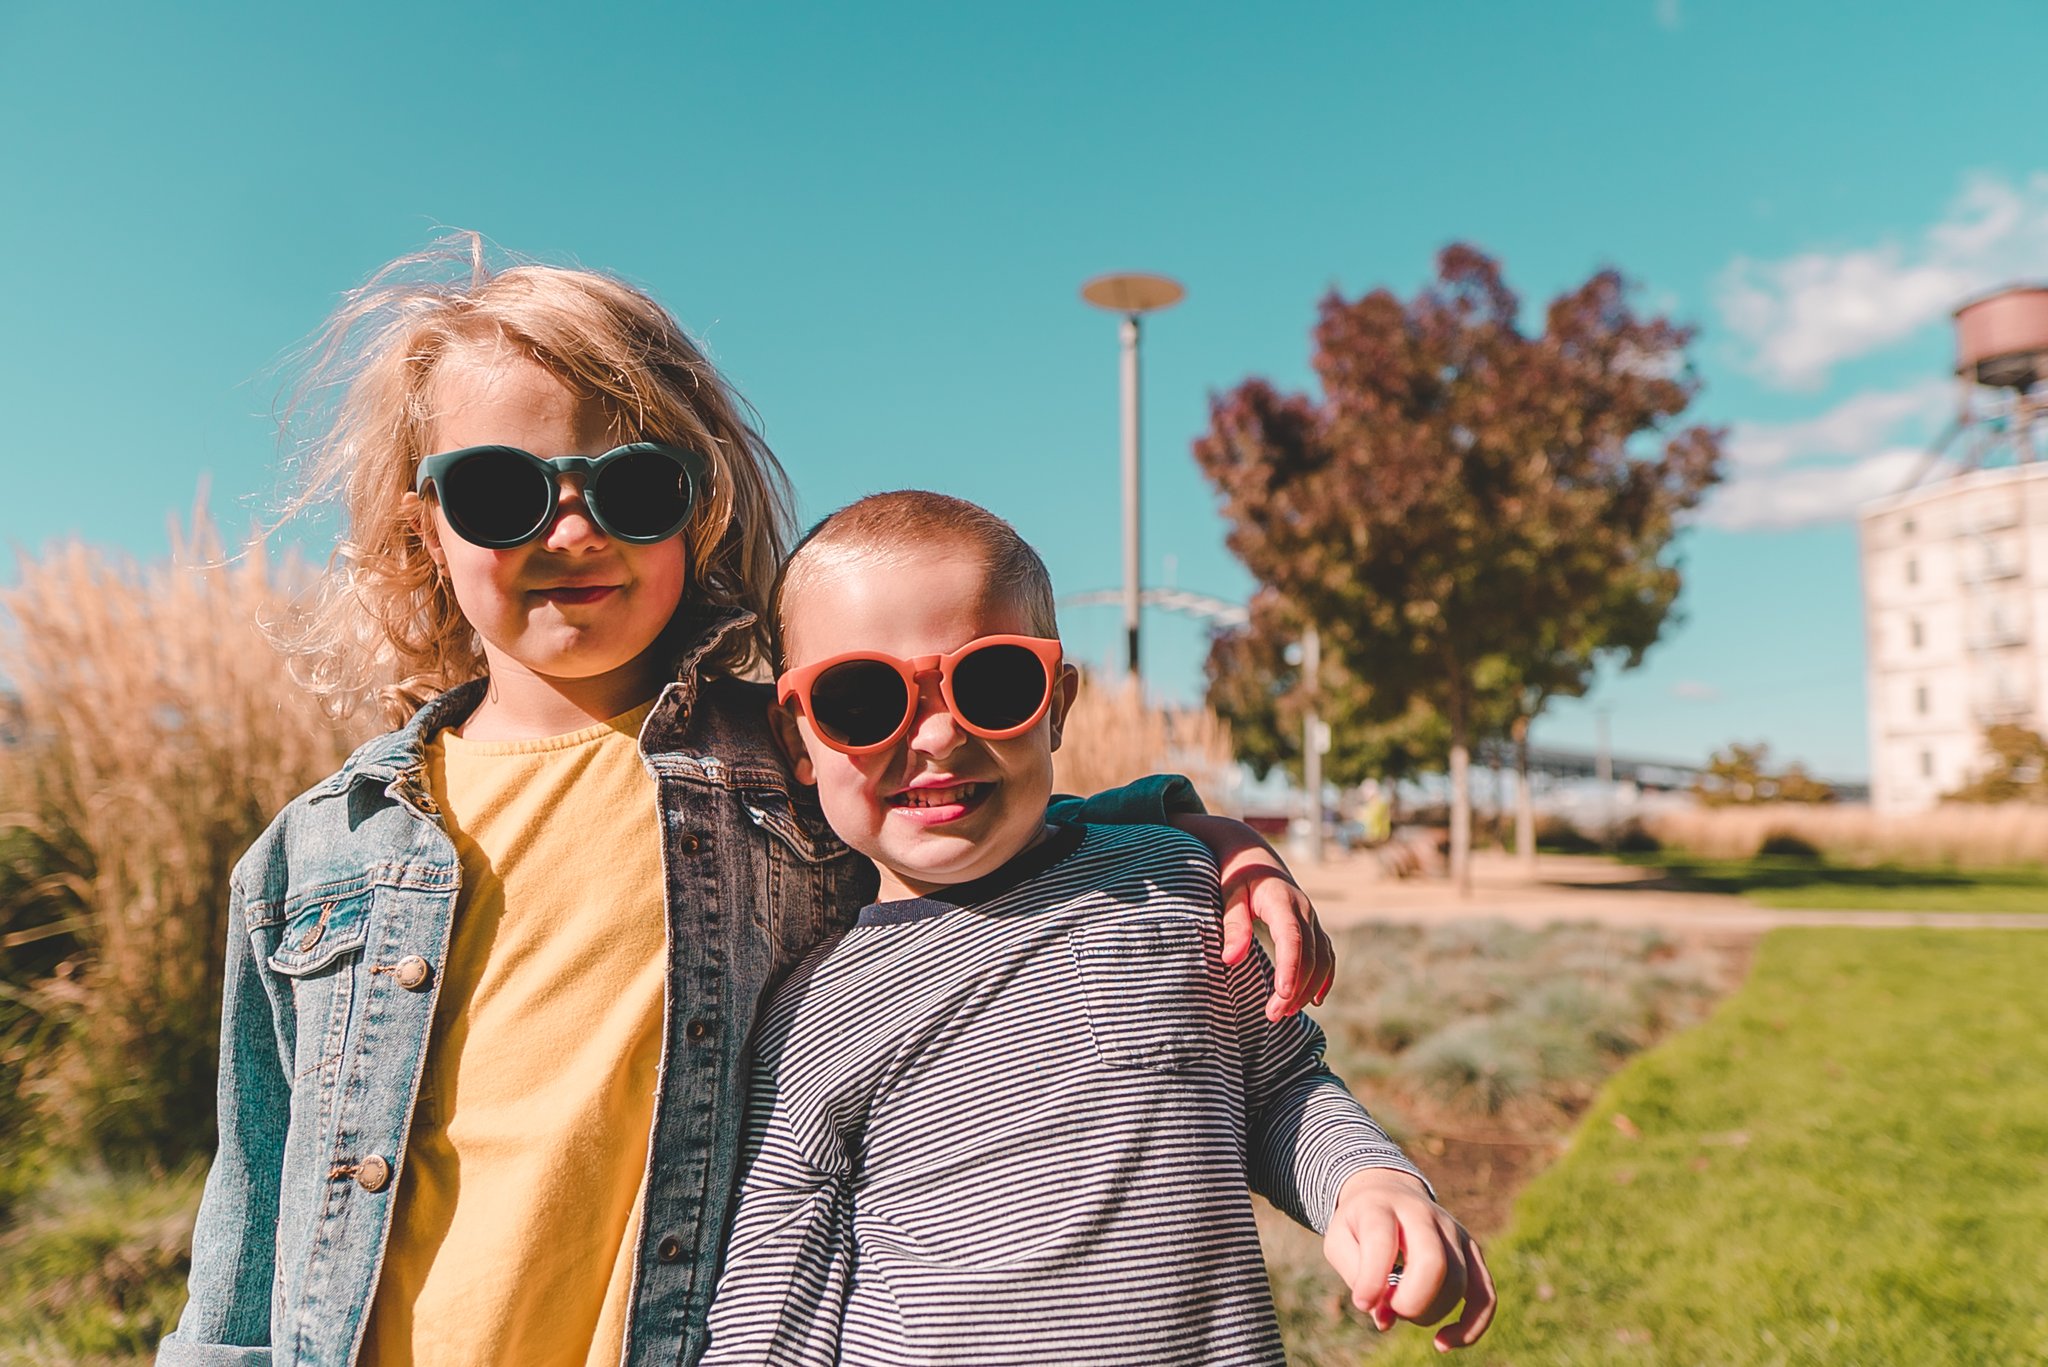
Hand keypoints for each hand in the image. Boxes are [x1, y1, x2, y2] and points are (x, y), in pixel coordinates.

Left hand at [1167, 813, 1334, 1018]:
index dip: (1290, 969)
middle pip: (1310, 955)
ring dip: (1308, 988)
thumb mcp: (1228, 893)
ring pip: (1322, 958)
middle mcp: (1304, 909)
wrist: (1252, 853)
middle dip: (1295, 988)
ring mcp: (1311, 917)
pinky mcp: (1312, 925)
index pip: (1292, 939)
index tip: (1281, 996)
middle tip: (1273, 1015)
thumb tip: (1230, 960)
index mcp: (1282, 901)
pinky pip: (1326, 954)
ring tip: (1286, 1012)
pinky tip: (1314, 999)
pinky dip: (1324, 978)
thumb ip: (1233, 925)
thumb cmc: (1235, 874)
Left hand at [1324, 1168, 1495, 1350]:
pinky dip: (1471, 1326)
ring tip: (1403, 1311)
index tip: (1363, 1303)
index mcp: (1382, 1208)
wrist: (1388, 1193)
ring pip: (1459, 1282)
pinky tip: (1443, 1343)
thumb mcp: (1339, 1241)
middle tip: (1391, 1308)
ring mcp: (1453, 1230)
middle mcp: (1423, 1214)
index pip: (1382, 1242)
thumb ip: (1354, 1275)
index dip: (1372, 1281)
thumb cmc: (1360, 1226)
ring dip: (1430, 1312)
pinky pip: (1485, 1294)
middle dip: (1412, 1301)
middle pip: (1434, 1262)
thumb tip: (1384, 1318)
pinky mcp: (1472, 1250)